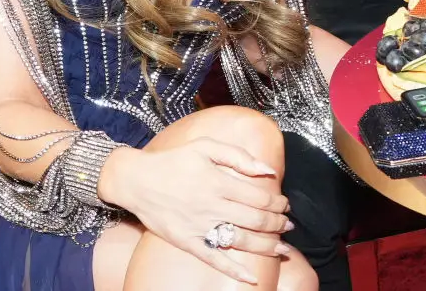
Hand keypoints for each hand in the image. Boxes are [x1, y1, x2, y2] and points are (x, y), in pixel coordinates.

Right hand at [102, 141, 291, 282]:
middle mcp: (211, 205)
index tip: (285, 204)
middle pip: (254, 219)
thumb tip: (267, 170)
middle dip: (277, 224)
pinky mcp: (187, 242)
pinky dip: (234, 271)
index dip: (277, 202)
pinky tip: (251, 278)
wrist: (137, 180)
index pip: (259, 197)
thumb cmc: (174, 161)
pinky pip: (214, 260)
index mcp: (218, 181)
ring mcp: (199, 226)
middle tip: (288, 225)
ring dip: (266, 246)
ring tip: (282, 248)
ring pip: (241, 241)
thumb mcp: (206, 147)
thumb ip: (238, 156)